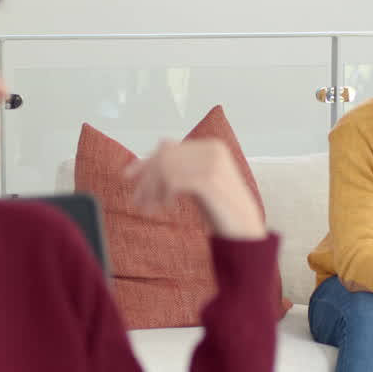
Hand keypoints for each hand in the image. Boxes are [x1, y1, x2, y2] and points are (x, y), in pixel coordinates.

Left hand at [123, 138, 266, 239]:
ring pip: (166, 170)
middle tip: (137, 200)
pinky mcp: (209, 180)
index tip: (128, 176)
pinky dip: (164, 195)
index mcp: (212, 146)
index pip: (168, 147)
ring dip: (151, 190)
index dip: (145, 162)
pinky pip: (173, 181)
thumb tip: (159, 143)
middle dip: (146, 179)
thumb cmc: (221, 207)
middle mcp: (213, 150)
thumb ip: (183, 163)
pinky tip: (167, 208)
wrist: (245, 229)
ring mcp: (212, 163)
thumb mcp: (199, 180)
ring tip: (148, 207)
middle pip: (164, 158)